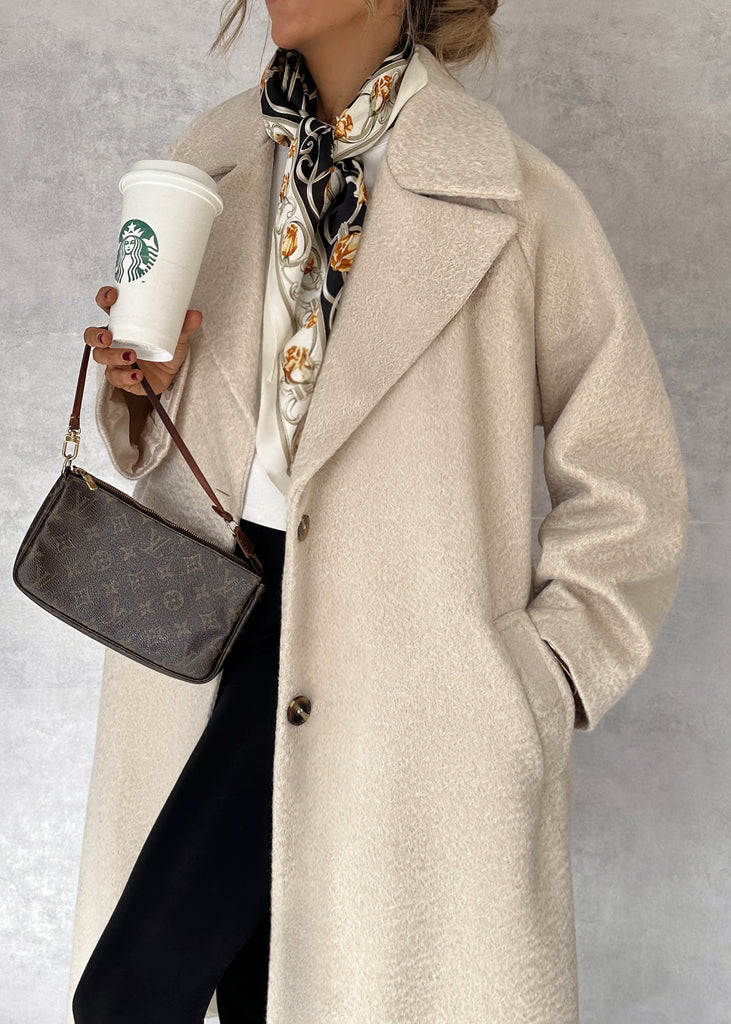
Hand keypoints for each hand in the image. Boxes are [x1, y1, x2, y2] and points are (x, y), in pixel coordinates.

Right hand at [83, 286, 201, 395]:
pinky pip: (116, 378)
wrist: (170, 374)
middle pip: (92, 336)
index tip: (112, 296)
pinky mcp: (120, 377)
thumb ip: (184, 326)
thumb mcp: (177, 336)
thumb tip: (195, 315)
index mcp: (123, 323)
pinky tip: (138, 375)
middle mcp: (114, 341)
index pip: (106, 307)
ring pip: (100, 357)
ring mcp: (114, 359)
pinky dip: (126, 377)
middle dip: (96, 335)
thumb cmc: (166, 349)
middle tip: (108, 337)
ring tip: (131, 356)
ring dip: (113, 356)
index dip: (104, 299)